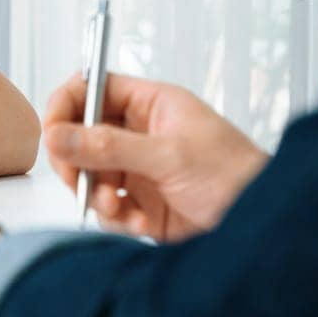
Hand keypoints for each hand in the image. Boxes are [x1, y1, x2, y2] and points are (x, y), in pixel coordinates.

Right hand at [45, 72, 268, 241]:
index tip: (54, 131)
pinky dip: (115, 217)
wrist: (263, 228)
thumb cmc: (236, 176)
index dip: (67, 105)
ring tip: (118, 207)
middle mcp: (141, 134)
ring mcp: (140, 170)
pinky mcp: (142, 205)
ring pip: (90, 174)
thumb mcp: (169, 156)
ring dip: (95, 194)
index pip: (93, 88)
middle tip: (76, 178)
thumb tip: (57, 134)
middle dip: (74, 158)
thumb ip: (109, 146)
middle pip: (81, 134)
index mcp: (151, 104)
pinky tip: (139, 224)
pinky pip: (107, 207)